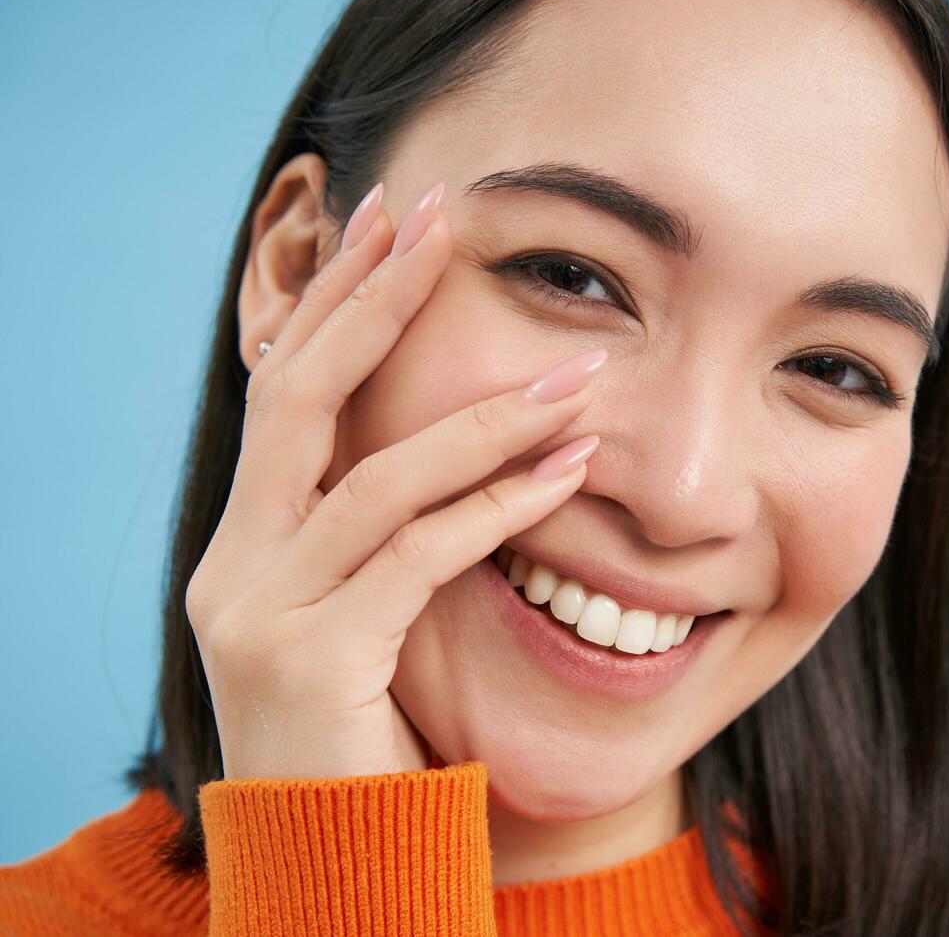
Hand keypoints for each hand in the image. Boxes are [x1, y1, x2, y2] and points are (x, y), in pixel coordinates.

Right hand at [185, 181, 605, 780]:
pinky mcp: (313, 663)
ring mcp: (261, 614)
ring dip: (485, 418)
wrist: (335, 866)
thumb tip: (458, 440)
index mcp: (245, 544)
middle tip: (437, 216)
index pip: (284, 392)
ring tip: (578, 378)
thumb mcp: (364, 616)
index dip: (333, 300)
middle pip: (299, 396)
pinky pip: (420, 557)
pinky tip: (568, 472)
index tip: (387, 221)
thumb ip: (385, 533)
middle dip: (372, 299)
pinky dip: (500, 506)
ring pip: (377, 477)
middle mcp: (235, 565)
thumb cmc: (365, 738)